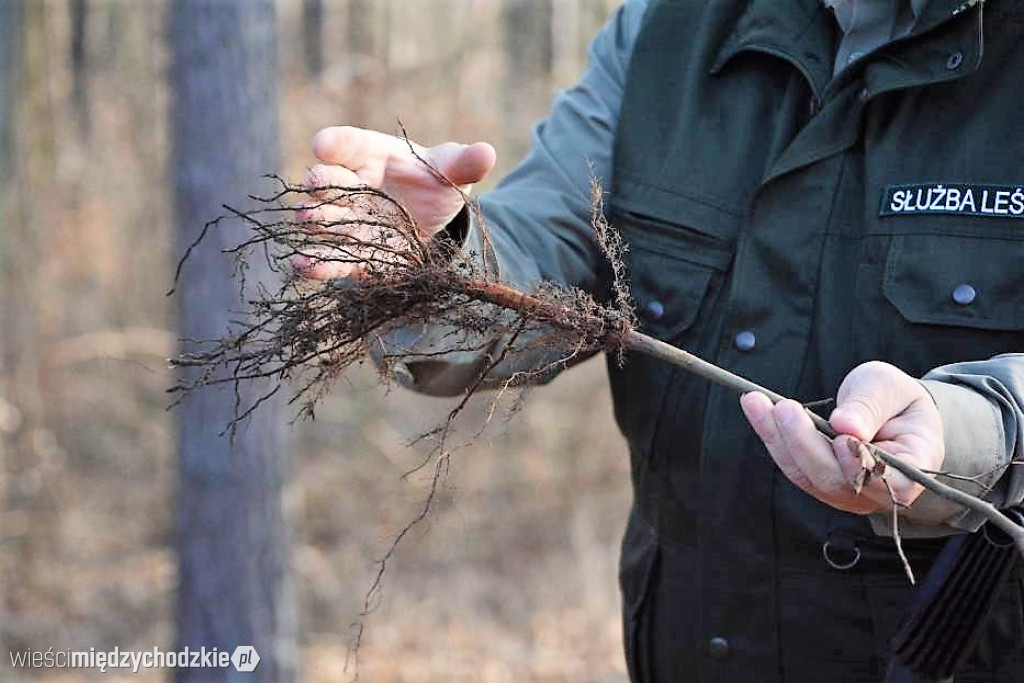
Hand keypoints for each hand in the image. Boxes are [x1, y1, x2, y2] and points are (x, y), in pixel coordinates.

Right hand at [294, 126, 496, 279]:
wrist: (432, 221)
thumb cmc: (436, 183)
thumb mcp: (453, 172)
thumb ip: (465, 164)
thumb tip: (487, 153)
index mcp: (372, 155)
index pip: (349, 144)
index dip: (334, 143)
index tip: (323, 144)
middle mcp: (351, 186)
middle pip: (329, 181)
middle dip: (321, 182)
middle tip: (316, 183)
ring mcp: (347, 221)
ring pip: (324, 219)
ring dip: (314, 219)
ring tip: (307, 219)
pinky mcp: (352, 255)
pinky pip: (331, 258)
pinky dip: (317, 262)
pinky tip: (303, 264)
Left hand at [739, 361, 944, 514]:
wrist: (889, 412)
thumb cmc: (896, 400)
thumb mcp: (889, 389)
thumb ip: (870, 406)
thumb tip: (846, 426)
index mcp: (912, 467)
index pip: (888, 481)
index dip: (861, 465)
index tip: (840, 438)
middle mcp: (876, 490)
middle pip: (835, 479)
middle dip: (805, 443)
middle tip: (786, 408)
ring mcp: (844, 492)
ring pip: (805, 474)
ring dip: (777, 437)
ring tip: (757, 401)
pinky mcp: (817, 481)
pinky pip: (790, 463)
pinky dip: (770, 434)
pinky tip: (754, 406)